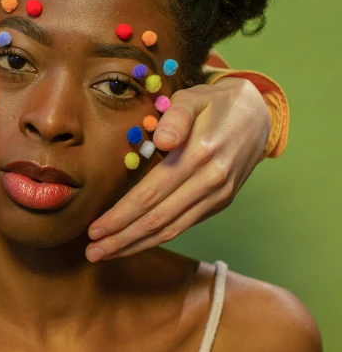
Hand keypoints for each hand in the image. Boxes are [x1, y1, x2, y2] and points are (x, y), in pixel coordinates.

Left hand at [85, 77, 270, 261]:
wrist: (258, 115)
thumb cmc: (215, 104)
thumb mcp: (194, 98)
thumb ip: (176, 117)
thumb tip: (161, 140)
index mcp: (199, 155)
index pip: (151, 194)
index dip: (121, 215)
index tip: (95, 228)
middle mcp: (211, 181)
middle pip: (158, 219)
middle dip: (122, 238)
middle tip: (93, 252)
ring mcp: (218, 196)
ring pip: (172, 229)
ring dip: (137, 245)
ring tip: (106, 253)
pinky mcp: (220, 202)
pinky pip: (185, 225)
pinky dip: (158, 237)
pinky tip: (135, 242)